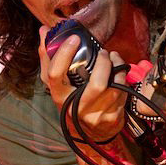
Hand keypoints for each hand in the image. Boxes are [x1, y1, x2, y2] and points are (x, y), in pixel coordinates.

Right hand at [38, 26, 127, 141]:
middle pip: (96, 84)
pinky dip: (123, 80)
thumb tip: (43, 30)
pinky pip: (122, 93)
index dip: (64, 54)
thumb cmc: (73, 101)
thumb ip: (49, 58)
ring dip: (118, 68)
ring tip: (115, 58)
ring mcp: (96, 116)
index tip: (75, 38)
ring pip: (114, 87)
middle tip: (105, 52)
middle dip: (104, 63)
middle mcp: (76, 108)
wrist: (92, 134)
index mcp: (59, 96)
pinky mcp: (112, 118)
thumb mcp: (59, 84)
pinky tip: (119, 74)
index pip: (56, 74)